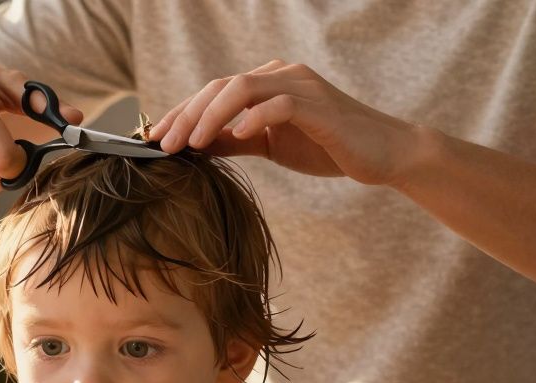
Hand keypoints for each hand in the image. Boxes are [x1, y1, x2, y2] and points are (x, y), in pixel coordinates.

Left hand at [149, 60, 424, 185]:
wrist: (382, 153)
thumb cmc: (326, 147)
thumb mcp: (269, 145)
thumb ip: (233, 140)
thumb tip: (192, 144)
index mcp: (267, 83)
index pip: (213, 91)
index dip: (180, 113)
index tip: (154, 138)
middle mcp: (281, 75)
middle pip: (220, 86)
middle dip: (186, 115)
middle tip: (163, 144)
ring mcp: (301, 87)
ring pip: (242, 88)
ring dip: (210, 115)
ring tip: (189, 143)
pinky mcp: (319, 106)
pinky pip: (279, 105)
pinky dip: (254, 119)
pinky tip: (238, 137)